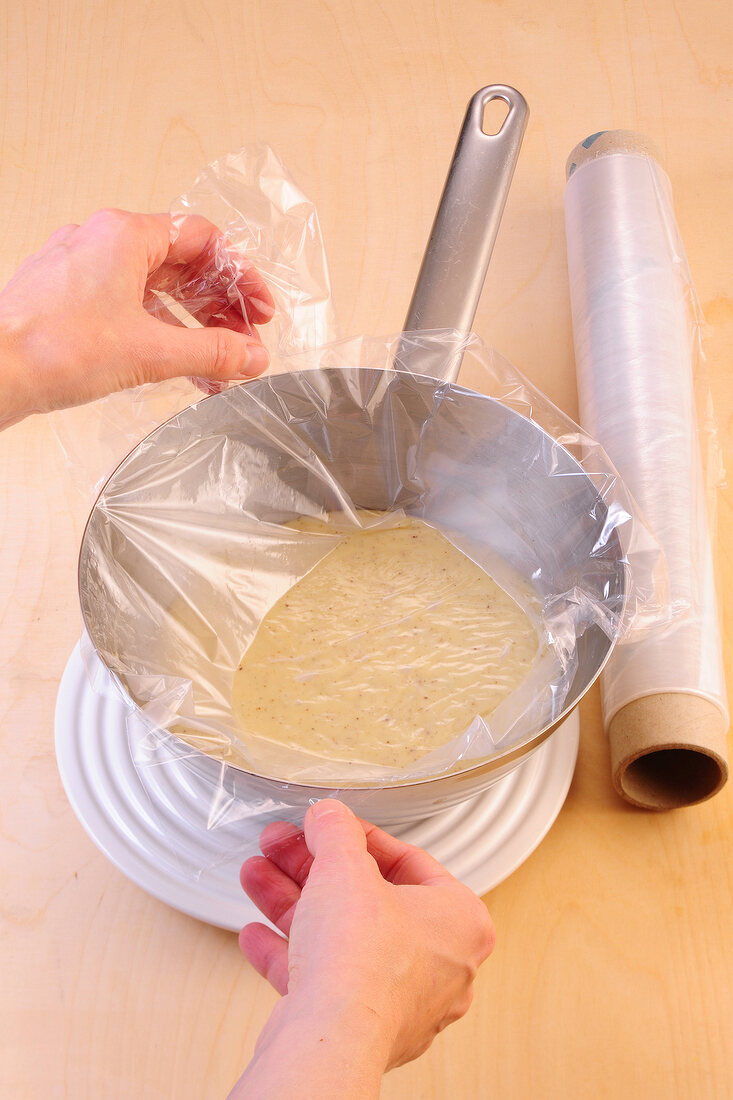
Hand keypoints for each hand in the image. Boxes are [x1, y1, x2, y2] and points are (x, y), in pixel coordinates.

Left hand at [0, 209, 274, 427]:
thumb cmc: (52, 348)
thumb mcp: (151, 351)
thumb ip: (211, 352)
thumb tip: (251, 356)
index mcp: (124, 236)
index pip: (202, 238)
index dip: (240, 275)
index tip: (259, 310)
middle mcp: (101, 242)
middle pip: (180, 264)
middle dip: (219, 306)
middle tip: (244, 339)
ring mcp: (80, 270)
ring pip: (153, 289)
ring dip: (191, 325)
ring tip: (217, 362)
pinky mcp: (67, 299)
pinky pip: (126, 307)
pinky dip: (158, 332)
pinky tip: (176, 366)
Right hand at [231, 800, 493, 1096]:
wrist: (331, 1038)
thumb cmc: (363, 960)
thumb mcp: (344, 866)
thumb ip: (335, 831)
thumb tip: (330, 815)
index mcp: (460, 921)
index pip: (409, 862)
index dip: (360, 838)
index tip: (332, 828)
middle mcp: (440, 966)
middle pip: (369, 900)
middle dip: (315, 869)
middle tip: (285, 847)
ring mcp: (401, 1001)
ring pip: (342, 940)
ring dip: (295, 904)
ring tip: (259, 877)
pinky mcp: (362, 1028)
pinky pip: (326, 981)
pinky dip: (290, 954)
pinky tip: (258, 935)